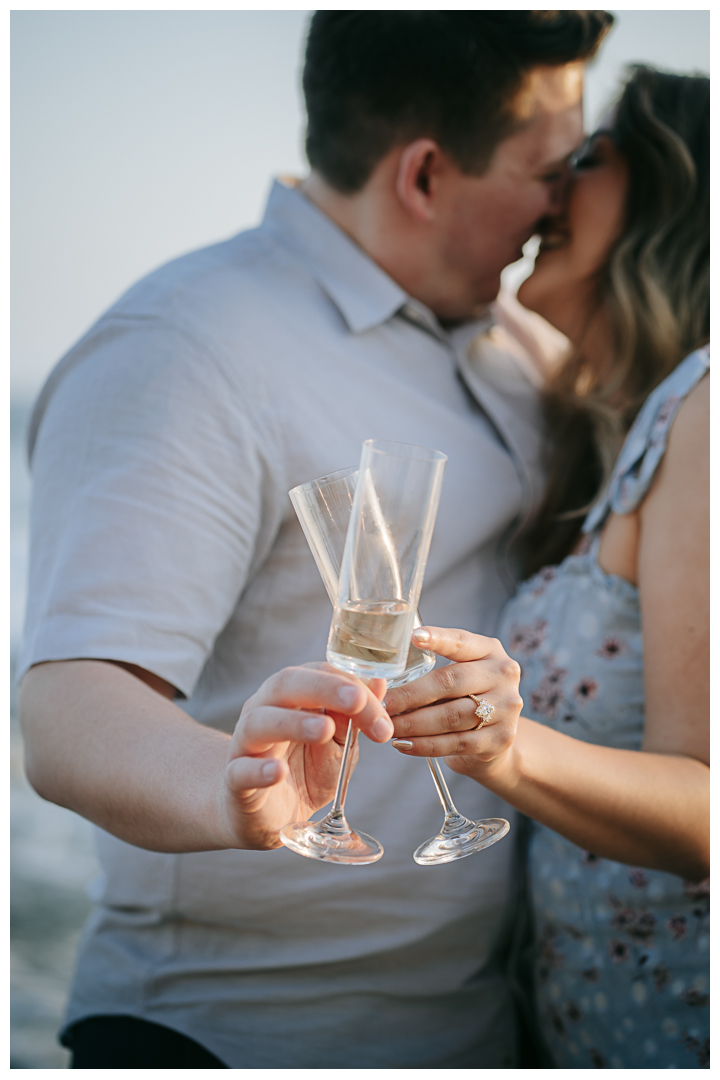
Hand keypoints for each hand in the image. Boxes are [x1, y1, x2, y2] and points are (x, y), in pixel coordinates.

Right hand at [219, 663, 391, 849]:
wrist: (270, 815)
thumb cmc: (305, 769)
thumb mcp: (338, 744)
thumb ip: (354, 717)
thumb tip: (380, 683)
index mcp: (292, 695)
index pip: (321, 675)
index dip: (353, 688)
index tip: (382, 718)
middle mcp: (264, 710)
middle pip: (285, 684)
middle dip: (324, 688)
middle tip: (356, 701)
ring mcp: (246, 744)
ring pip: (259, 722)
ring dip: (293, 722)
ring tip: (325, 730)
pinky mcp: (235, 780)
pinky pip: (241, 770)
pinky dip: (260, 770)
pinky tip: (279, 772)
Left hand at [384, 627, 521, 779]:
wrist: (496, 737)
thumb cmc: (465, 698)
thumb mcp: (458, 674)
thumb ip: (432, 671)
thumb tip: (384, 684)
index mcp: (489, 650)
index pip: (461, 641)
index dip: (438, 639)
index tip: (414, 637)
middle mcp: (502, 675)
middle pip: (451, 682)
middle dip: (412, 695)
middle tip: (384, 704)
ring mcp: (505, 708)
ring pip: (451, 716)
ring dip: (414, 723)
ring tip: (389, 726)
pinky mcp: (500, 739)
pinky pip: (455, 743)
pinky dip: (425, 745)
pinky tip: (404, 744)